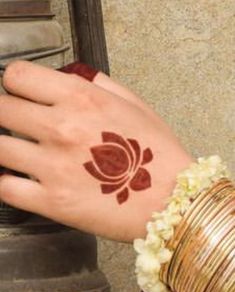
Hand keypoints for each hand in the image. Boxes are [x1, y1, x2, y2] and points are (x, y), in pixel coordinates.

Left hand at [0, 61, 192, 241]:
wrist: (170, 199)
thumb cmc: (156, 153)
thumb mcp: (134, 105)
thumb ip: (98, 84)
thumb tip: (71, 77)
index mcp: (82, 99)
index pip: (18, 77)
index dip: (15, 83)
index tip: (20, 92)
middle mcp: (62, 129)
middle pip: (1, 109)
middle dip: (6, 111)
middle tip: (17, 120)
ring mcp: (54, 168)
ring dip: (5, 146)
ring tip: (19, 151)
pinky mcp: (53, 203)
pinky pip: (6, 189)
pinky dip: (6, 182)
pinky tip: (18, 179)